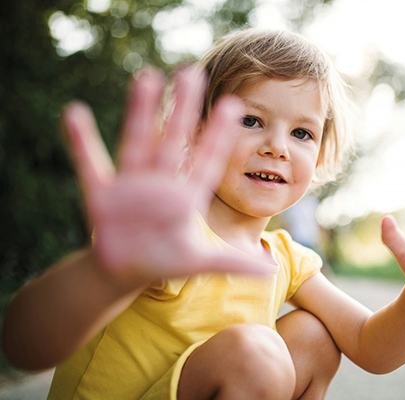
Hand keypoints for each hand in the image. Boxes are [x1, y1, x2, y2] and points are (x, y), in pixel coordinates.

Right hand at [62, 65, 273, 285]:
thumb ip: (232, 263)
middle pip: (174, 139)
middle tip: (193, 73)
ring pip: (137, 141)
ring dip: (140, 111)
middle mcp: (161, 183)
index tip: (235, 106)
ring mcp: (131, 185)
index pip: (206, 160)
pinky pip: (90, 164)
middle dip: (184, 109)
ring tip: (147, 77)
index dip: (219, 135)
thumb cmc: (165, 262)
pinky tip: (74, 113)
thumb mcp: (200, 264)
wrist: (124, 273)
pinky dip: (81, 141)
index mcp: (186, 197)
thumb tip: (270, 272)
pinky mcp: (102, 195)